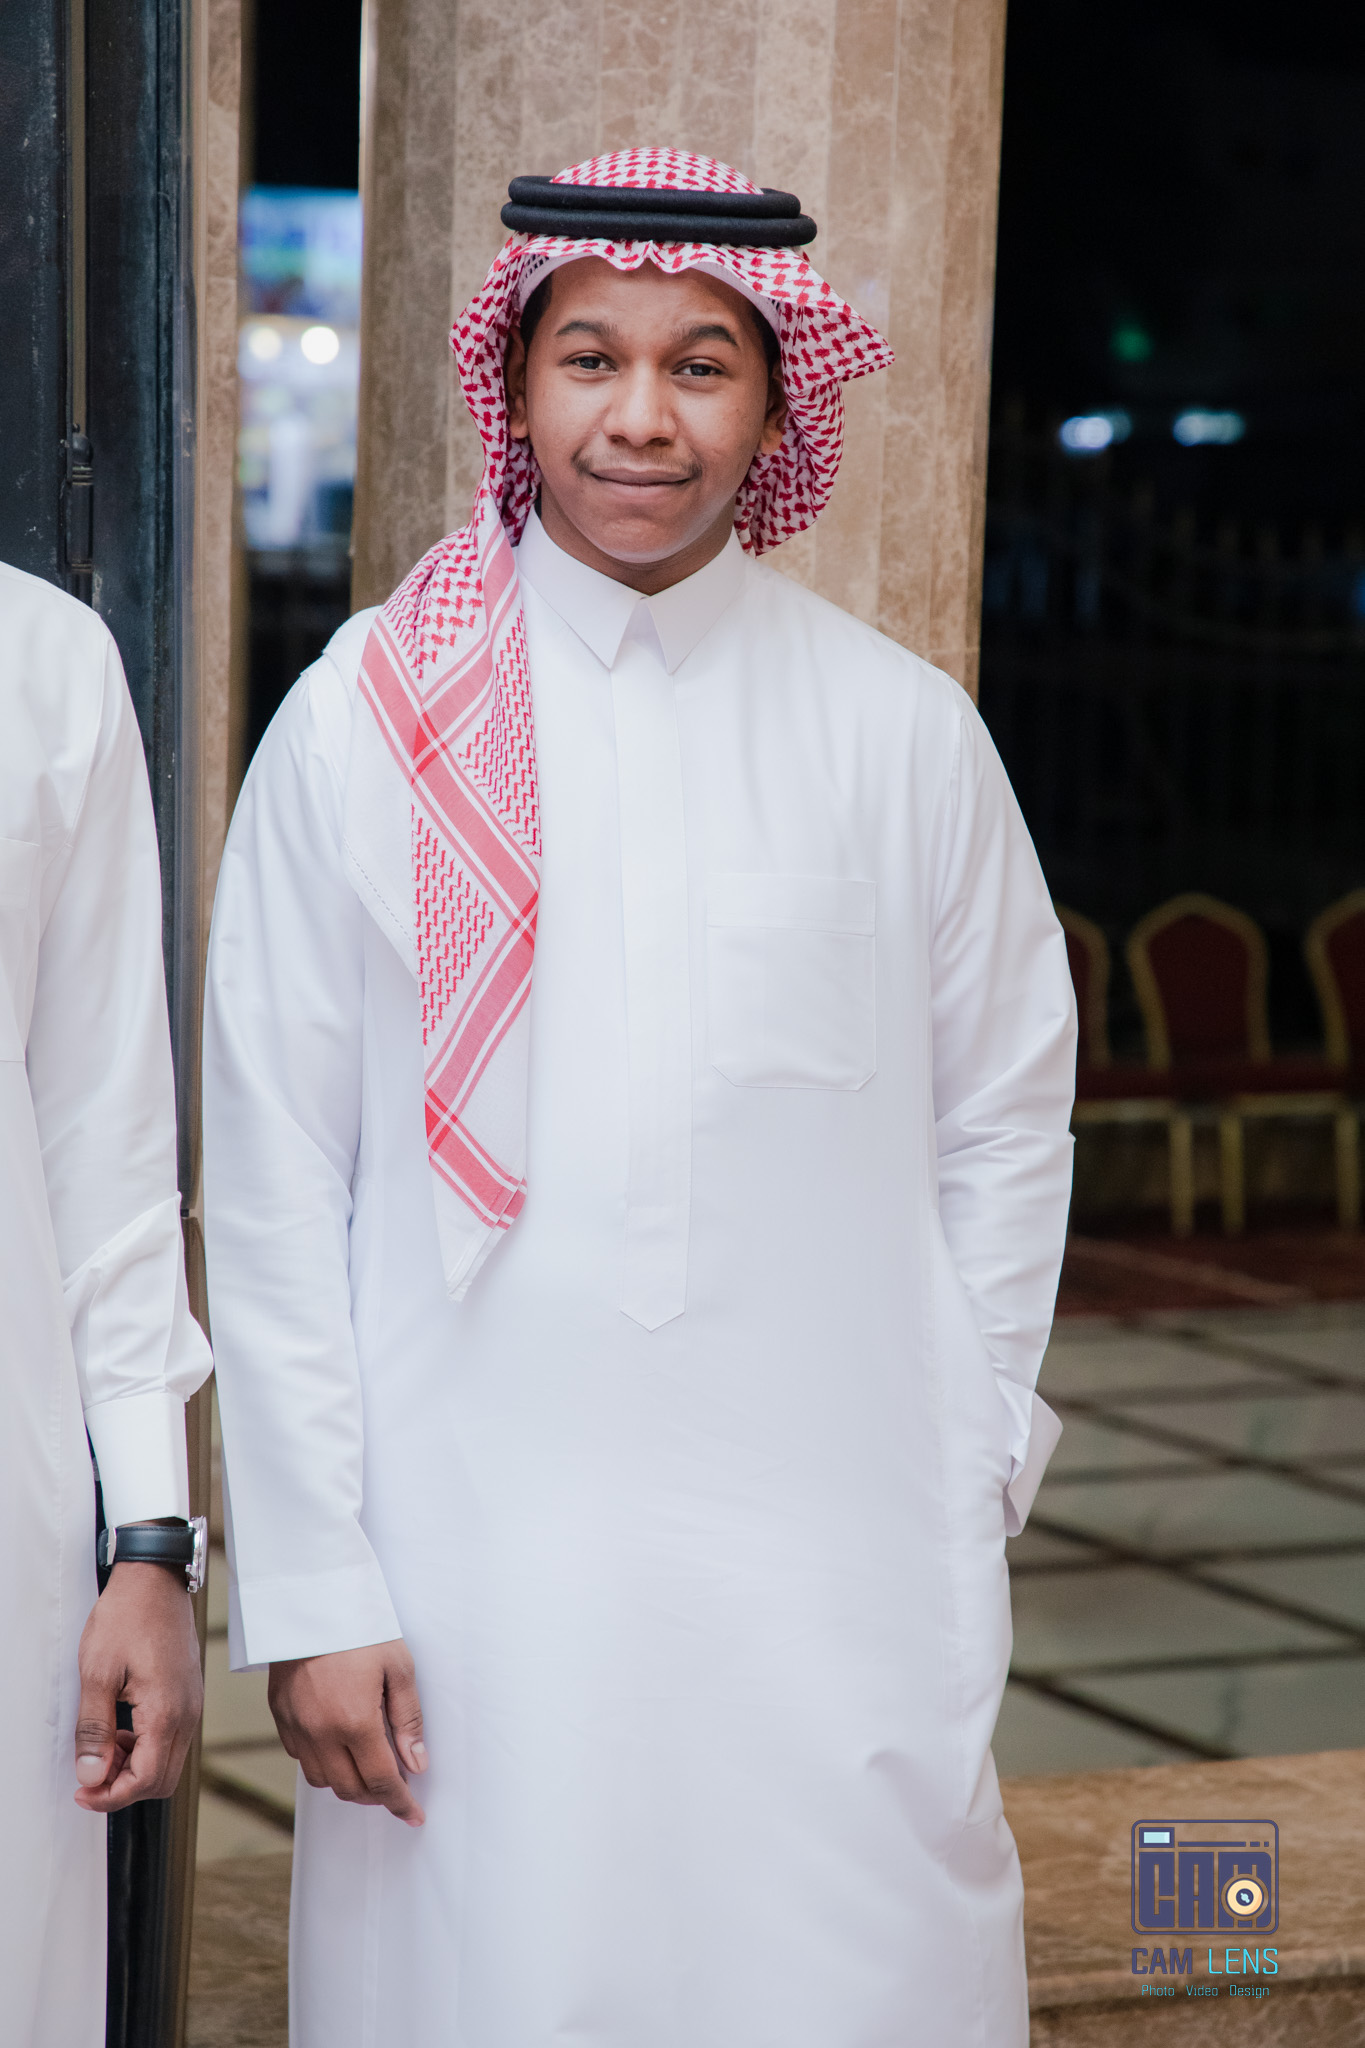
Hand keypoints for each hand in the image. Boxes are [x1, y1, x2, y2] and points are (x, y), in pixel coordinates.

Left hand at [74, 1562, 203, 1810]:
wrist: (155, 1579)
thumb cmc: (127, 1617)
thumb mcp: (97, 1673)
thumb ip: (95, 1730)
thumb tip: (92, 1776)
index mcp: (166, 1712)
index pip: (144, 1781)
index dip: (110, 1797)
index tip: (81, 1792)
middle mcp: (187, 1714)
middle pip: (161, 1781)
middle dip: (122, 1788)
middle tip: (90, 1772)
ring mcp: (192, 1705)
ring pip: (168, 1763)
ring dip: (133, 1767)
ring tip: (102, 1747)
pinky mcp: (188, 1696)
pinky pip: (172, 1740)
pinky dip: (145, 1748)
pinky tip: (121, 1728)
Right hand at [268, 1641, 426, 1826]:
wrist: (310, 1597)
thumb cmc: (359, 1627)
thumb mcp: (398, 1666)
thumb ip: (408, 1719)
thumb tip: (416, 1762)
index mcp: (355, 1721)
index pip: (382, 1780)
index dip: (400, 1803)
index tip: (414, 1815)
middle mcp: (321, 1732)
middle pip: (349, 1789)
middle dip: (376, 1797)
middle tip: (396, 1788)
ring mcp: (296, 1725)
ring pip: (321, 1780)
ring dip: (347, 1784)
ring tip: (369, 1769)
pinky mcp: (279, 1714)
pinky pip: (300, 1757)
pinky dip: (322, 1764)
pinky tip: (339, 1748)